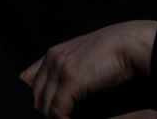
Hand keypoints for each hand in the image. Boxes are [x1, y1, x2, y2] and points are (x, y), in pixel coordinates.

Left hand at [22, 21, 156, 117]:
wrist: (130, 44)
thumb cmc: (113, 55)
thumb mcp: (83, 60)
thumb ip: (68, 71)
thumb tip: (65, 96)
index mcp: (53, 53)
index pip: (26, 80)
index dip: (34, 98)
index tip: (46, 111)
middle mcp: (52, 58)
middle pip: (34, 95)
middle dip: (42, 112)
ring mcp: (60, 68)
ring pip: (42, 106)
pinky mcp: (71, 79)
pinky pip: (57, 111)